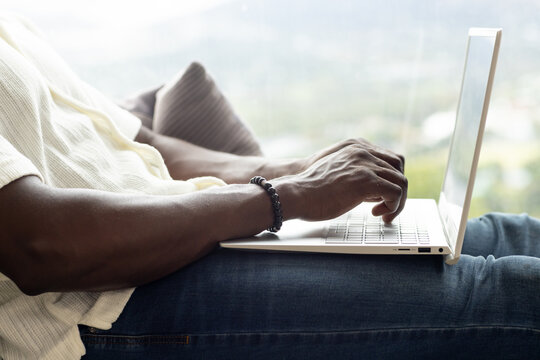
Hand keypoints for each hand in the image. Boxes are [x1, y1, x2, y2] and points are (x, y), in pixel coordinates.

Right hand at [274, 139, 406, 222]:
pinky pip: (395, 193)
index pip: (391, 159)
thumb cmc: (312, 189)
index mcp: (357, 147)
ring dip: (397, 202)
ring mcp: (366, 165)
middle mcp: (364, 151)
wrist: (297, 194)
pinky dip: (393, 207)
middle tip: (386, 208)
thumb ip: (358, 175)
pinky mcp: (366, 181)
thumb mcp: (339, 173)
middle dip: (397, 192)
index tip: (383, 196)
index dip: (391, 179)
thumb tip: (377, 192)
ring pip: (401, 182)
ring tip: (384, 215)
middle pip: (399, 169)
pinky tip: (378, 214)